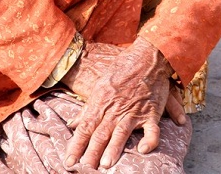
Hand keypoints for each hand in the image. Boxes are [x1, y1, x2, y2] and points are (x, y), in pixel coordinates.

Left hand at [62, 37, 174, 168]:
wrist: (146, 57)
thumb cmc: (121, 71)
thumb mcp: (100, 86)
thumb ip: (87, 108)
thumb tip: (72, 124)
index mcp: (101, 102)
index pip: (85, 127)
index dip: (76, 145)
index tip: (68, 161)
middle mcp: (115, 108)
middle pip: (100, 133)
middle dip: (91, 152)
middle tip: (84, 169)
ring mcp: (134, 110)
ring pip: (121, 132)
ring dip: (113, 148)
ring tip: (105, 165)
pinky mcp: (151, 112)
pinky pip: (152, 129)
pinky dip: (149, 140)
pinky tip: (142, 150)